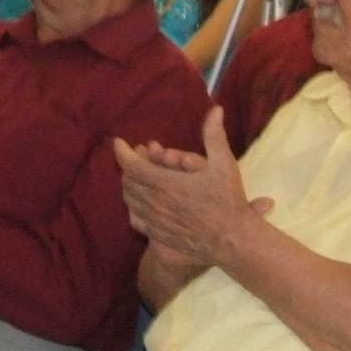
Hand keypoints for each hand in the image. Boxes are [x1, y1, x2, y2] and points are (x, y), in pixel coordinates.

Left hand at [114, 109, 272, 266]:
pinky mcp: (157, 236)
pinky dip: (134, 208)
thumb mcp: (224, 164)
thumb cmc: (228, 201)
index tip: (118, 142)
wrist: (231, 240)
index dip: (121, 151)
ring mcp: (153, 221)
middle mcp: (153, 202)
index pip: (130, 165)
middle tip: (135, 159)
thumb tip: (215, 109)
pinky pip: (136, 219)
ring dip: (130, 186)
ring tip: (136, 178)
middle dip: (129, 167)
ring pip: (130, 201)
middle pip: (127, 181)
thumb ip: (214, 135)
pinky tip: (141, 205)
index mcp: (163, 183)